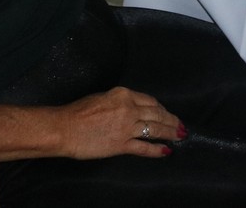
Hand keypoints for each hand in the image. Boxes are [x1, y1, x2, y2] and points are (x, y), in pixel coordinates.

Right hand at [56, 87, 183, 159]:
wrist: (64, 128)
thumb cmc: (77, 112)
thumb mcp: (102, 97)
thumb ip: (119, 101)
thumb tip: (130, 108)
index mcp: (124, 94)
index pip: (150, 101)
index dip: (161, 108)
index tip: (166, 113)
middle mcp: (129, 109)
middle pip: (157, 114)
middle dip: (172, 120)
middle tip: (181, 126)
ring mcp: (127, 127)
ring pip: (156, 129)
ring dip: (170, 133)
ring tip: (180, 136)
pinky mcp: (122, 144)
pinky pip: (144, 147)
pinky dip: (157, 150)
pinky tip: (166, 151)